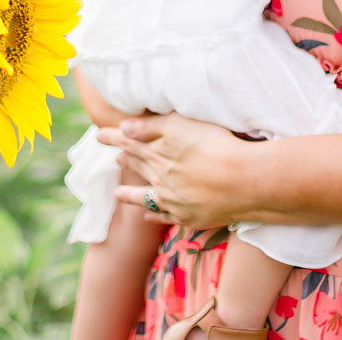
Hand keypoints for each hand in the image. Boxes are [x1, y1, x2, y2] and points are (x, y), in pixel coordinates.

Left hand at [94, 113, 255, 229]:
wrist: (242, 181)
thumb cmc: (216, 145)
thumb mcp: (182, 125)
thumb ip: (151, 127)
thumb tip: (124, 129)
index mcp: (158, 153)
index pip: (130, 142)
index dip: (114, 138)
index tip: (99, 135)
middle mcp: (161, 178)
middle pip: (138, 167)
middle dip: (125, 160)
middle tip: (114, 158)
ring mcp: (173, 200)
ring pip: (145, 197)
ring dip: (130, 194)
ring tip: (117, 194)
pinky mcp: (188, 217)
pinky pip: (164, 217)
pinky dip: (153, 216)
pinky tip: (147, 217)